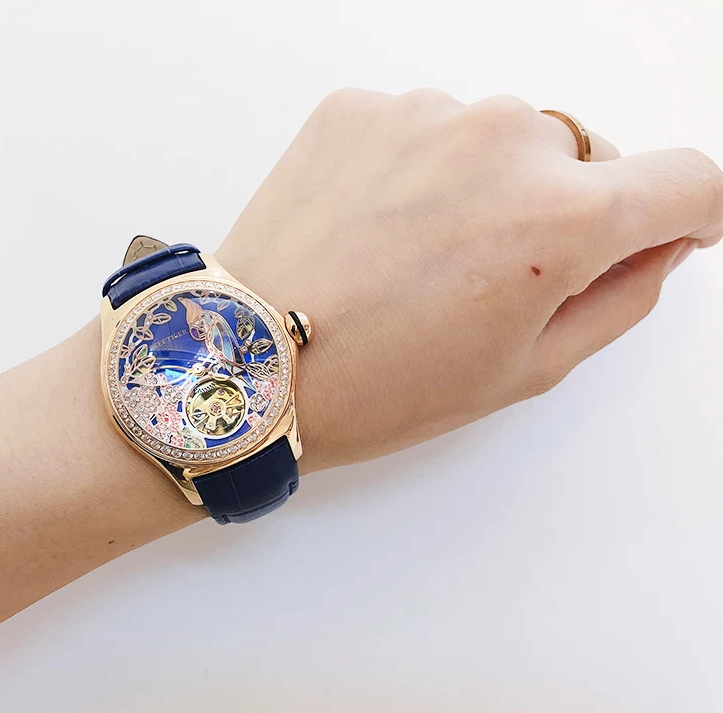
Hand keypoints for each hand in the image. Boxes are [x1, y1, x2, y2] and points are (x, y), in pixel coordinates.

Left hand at [216, 90, 722, 469]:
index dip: (690, 211)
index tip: (670, 229)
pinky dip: (421, 171)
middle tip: (494, 278)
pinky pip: (426, 130)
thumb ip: (619, 298)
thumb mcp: (524, 370)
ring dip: (486, 187)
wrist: (251, 360)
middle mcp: (502, 141)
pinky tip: (377, 229)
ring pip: (501, 139)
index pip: (686, 179)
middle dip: (565, 210)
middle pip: (584, 157)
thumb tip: (658, 241)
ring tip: (419, 259)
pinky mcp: (359, 107)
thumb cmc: (381, 386)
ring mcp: (425, 114)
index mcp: (558, 221)